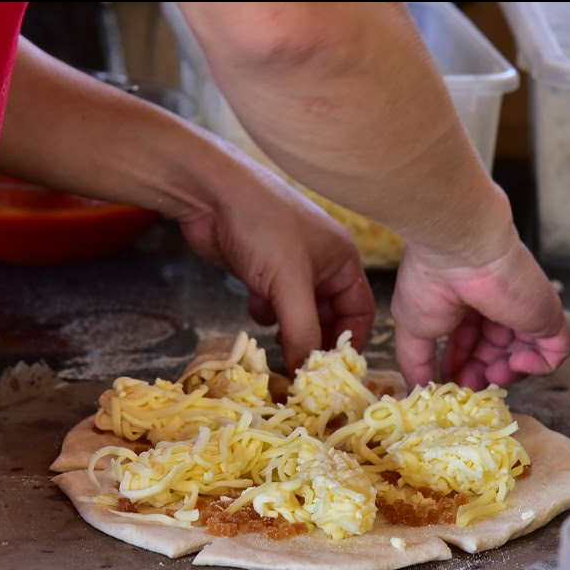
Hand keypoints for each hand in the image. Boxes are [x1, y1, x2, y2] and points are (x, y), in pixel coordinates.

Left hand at [174, 163, 374, 373]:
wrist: (210, 194)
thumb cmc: (262, 228)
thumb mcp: (289, 284)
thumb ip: (302, 332)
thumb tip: (304, 376)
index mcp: (343, 260)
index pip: (359, 311)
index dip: (348, 342)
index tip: (330, 371)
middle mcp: (321, 264)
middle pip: (328, 316)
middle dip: (313, 340)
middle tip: (299, 368)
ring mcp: (290, 266)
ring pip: (298, 313)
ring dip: (287, 329)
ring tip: (276, 342)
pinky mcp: (262, 269)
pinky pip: (273, 304)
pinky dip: (266, 312)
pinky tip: (254, 305)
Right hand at [392, 235, 569, 390]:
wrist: (459, 251)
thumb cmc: (430, 281)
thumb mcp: (412, 329)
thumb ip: (414, 361)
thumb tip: (418, 389)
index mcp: (466, 306)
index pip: (469, 345)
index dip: (459, 368)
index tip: (449, 385)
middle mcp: (497, 307)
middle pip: (496, 353)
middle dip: (481, 375)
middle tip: (470, 388)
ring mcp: (524, 312)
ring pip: (525, 356)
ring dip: (507, 374)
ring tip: (491, 373)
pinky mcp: (548, 316)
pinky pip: (555, 353)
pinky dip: (538, 367)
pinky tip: (514, 362)